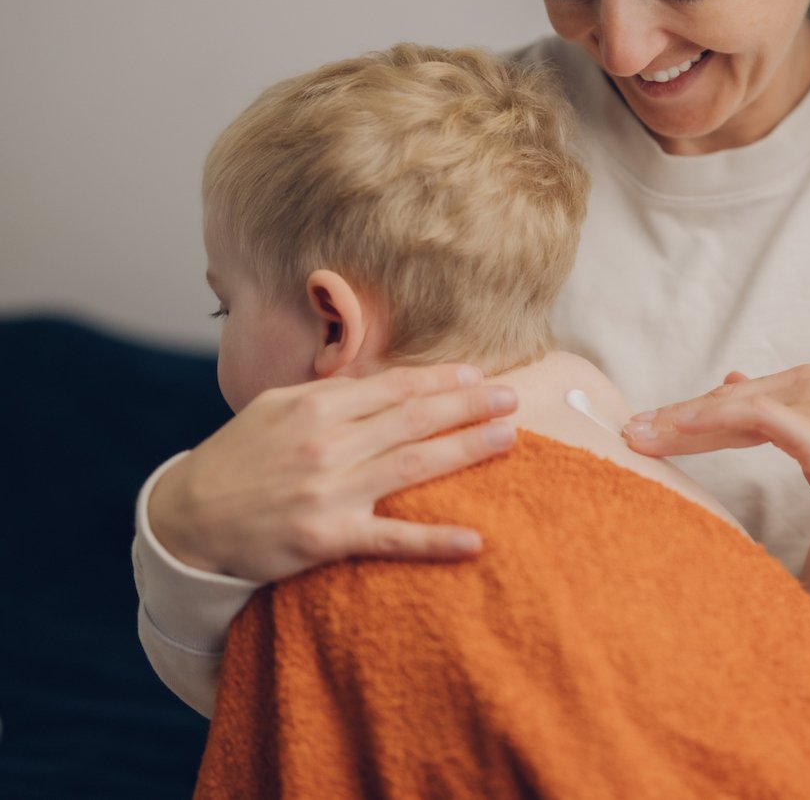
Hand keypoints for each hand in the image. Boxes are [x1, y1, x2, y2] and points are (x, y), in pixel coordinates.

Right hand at [148, 364, 516, 580]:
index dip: (440, 381)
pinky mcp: (326, 538)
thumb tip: (383, 383)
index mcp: (315, 407)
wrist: (187, 519)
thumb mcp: (275, 408)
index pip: (393, 388)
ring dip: (466, 449)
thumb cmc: (238, 459)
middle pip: (413, 418)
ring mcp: (329, 491)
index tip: (478, 378)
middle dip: (469, 406)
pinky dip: (432, 540)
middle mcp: (327, 444)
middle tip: (514, 398)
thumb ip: (329, 395)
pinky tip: (473, 540)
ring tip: (509, 438)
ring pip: (413, 465)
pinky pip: (389, 538)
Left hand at [621, 365, 809, 553]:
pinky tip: (682, 430)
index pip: (731, 399)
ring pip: (733, 406)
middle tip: (629, 432)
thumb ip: (765, 414)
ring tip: (643, 436)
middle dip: (674, 418)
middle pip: (726, 400)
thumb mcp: (804, 439)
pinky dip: (714, 420)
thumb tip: (726, 383)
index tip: (642, 430)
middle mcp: (806, 384)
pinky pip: (756, 418)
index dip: (685, 415)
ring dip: (683, 422)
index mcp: (801, 385)